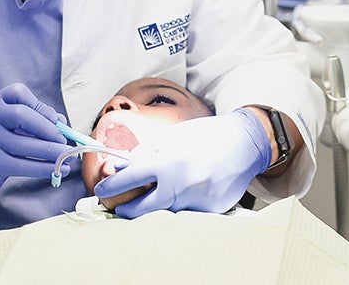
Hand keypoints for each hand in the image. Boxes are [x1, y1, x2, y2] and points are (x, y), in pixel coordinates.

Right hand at [0, 83, 70, 209]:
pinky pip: (22, 165)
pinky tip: (57, 170)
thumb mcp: (3, 127)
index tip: (56, 121)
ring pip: (25, 144)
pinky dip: (44, 168)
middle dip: (48, 129)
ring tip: (67, 156)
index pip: (18, 93)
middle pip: (23, 116)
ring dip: (51, 152)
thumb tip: (61, 122)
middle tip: (63, 141)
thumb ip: (29, 121)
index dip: (40, 106)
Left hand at [94, 108, 270, 217]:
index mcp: (171, 162)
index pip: (130, 179)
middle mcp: (183, 185)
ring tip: (153, 195)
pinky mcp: (210, 211)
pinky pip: (186, 213)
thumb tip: (122, 166)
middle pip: (141, 209)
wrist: (246, 143)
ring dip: (154, 207)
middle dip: (125, 209)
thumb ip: (147, 153)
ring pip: (164, 213)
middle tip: (120, 206)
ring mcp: (198, 201)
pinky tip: (184, 192)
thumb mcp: (174, 136)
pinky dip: (179, 205)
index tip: (102, 187)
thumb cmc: (208, 135)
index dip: (112, 184)